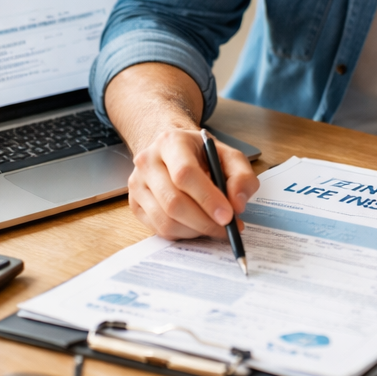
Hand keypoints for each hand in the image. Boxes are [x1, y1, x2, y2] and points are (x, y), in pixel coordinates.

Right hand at [103, 63, 259, 240]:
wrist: (172, 151)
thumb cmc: (201, 154)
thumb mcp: (228, 155)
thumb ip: (241, 176)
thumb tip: (237, 205)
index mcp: (171, 142)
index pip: (185, 174)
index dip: (208, 198)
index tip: (228, 216)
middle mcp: (148, 162)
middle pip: (173, 202)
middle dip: (205, 221)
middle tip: (228, 227)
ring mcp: (137, 184)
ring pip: (166, 220)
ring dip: (196, 230)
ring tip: (215, 226)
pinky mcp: (135, 205)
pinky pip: (160, 229)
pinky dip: (184, 233)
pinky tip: (198, 224)